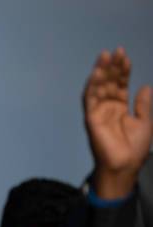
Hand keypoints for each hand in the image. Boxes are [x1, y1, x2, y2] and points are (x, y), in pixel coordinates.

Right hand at [84, 47, 151, 198]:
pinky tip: (97, 74)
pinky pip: (89, 100)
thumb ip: (144, 105)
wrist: (125, 165)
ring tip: (105, 56)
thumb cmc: (135, 148)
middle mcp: (108, 107)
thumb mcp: (146, 122)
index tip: (125, 57)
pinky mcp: (91, 119)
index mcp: (120, 107)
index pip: (120, 84)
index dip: (123, 71)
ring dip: (100, 72)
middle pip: (109, 82)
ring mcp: (98, 112)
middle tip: (116, 52)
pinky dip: (92, 86)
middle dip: (112, 67)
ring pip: (98, 88)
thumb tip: (145, 86)